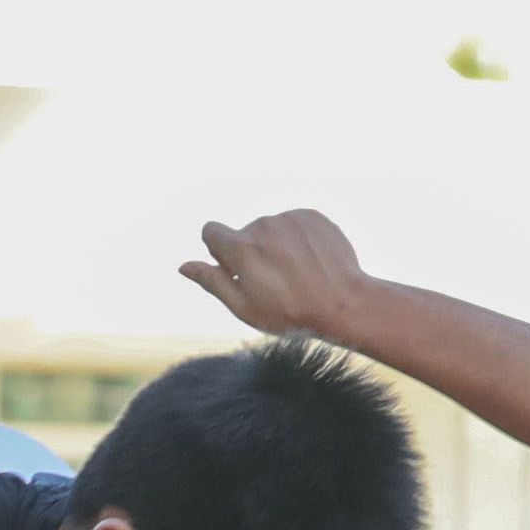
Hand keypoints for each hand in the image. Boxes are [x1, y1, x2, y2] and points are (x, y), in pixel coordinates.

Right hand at [180, 211, 371, 340]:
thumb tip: (184, 266)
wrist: (345, 304)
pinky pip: (295, 224)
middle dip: (252, 253)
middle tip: (276, 282)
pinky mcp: (312, 215)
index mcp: (241, 247)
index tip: (236, 270)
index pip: (211, 231)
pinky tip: (311, 263)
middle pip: (245, 234)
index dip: (219, 252)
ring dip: (277, 246)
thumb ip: (212, 282)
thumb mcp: (245, 307)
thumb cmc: (291, 314)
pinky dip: (298, 240)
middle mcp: (262, 225)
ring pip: (271, 229)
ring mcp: (289, 218)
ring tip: (298, 274)